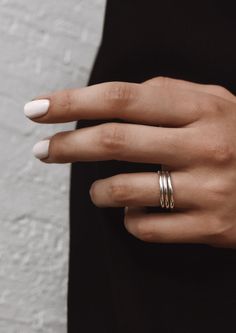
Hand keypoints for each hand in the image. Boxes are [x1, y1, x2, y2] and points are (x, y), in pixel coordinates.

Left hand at [24, 77, 235, 247]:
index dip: (74, 102)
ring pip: (124, 190)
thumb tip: (113, 102)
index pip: (122, 98)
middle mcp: (205, 145)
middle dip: (67, 146)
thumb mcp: (216, 103)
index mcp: (203, 108)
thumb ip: (168, 95)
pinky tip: (137, 210)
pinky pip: (146, 227)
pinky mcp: (210, 227)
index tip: (39, 109)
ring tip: (96, 190)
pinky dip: (129, 218)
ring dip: (98, 191)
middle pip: (114, 141)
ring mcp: (208, 190)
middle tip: (42, 151)